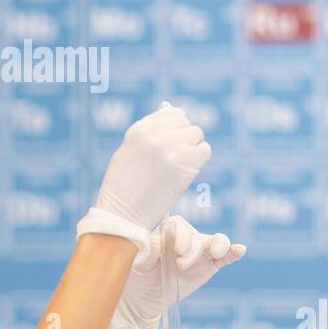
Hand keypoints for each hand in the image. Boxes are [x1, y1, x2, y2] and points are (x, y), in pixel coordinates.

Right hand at [96, 105, 211, 233]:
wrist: (123, 214)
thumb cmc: (124, 188)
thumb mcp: (129, 153)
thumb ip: (149, 137)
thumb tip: (175, 125)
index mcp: (139, 130)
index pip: (171, 113)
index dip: (176, 128)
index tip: (174, 141)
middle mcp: (155, 134)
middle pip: (186, 123)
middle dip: (184, 138)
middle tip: (178, 157)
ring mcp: (171, 148)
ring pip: (197, 134)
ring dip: (193, 148)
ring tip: (181, 165)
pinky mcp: (184, 165)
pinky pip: (204, 150)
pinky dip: (199, 159)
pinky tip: (188, 171)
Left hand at [104, 215, 246, 328]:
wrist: (141, 298)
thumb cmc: (136, 273)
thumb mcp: (136, 261)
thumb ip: (147, 250)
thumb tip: (156, 241)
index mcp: (166, 232)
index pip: (178, 226)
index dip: (181, 236)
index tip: (177, 251)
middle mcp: (184, 238)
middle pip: (196, 236)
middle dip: (192, 250)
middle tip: (180, 266)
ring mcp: (198, 252)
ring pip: (215, 242)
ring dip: (218, 245)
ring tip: (216, 252)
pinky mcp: (208, 267)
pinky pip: (224, 257)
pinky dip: (233, 252)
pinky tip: (240, 250)